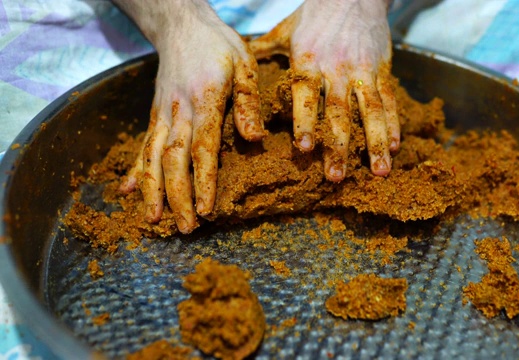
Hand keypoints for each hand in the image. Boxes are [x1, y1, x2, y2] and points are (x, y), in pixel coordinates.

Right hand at [115, 0, 262, 232]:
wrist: (182, 26)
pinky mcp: (154, 115)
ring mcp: (162, 114)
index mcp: (203, 101)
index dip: (202, 182)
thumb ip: (247, 102)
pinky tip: (126, 191)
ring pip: (151, 157)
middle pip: (172, 160)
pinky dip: (134, 170)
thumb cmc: (219, 45)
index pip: (201, 148)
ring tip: (152, 219)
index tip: (205, 210)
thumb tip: (253, 138)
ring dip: (152, 191)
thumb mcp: (244, 66)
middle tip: (184, 228)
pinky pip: (142, 146)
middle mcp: (177, 112)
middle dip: (177, 197)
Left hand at [250, 0, 398, 181]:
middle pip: (339, 112)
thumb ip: (262, 53)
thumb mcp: (284, 31)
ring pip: (370, 111)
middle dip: (338, 146)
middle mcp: (337, 68)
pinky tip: (394, 148)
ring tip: (378, 172)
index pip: (306, 95)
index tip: (305, 148)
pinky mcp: (382, 70)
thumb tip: (234, 69)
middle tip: (336, 177)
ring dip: (374, 143)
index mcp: (308, 60)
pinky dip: (392, 125)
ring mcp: (363, 71)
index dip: (306, 122)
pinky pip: (389, 100)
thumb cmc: (314, 14)